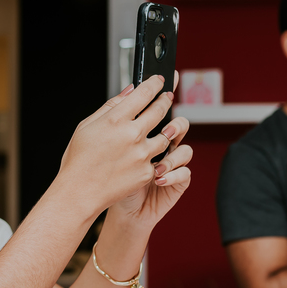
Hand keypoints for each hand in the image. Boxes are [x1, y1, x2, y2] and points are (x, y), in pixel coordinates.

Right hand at [56, 73, 189, 218]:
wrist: (80, 193)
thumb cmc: (79, 159)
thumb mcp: (86, 126)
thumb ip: (111, 106)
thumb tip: (131, 91)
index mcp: (115, 119)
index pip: (144, 92)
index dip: (155, 83)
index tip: (159, 80)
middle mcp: (132, 134)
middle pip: (160, 109)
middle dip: (165, 100)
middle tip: (168, 96)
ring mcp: (142, 154)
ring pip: (166, 134)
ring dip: (167, 127)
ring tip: (165, 125)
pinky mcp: (147, 172)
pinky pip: (159, 158)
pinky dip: (156, 154)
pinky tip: (152, 151)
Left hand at [109, 73, 191, 228]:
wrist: (101, 202)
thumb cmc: (104, 171)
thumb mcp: (105, 138)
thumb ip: (116, 113)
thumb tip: (130, 89)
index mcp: (146, 132)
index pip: (160, 109)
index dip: (166, 95)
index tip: (167, 85)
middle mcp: (162, 145)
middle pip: (179, 126)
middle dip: (175, 126)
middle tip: (166, 130)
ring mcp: (170, 163)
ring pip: (185, 150)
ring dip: (173, 155)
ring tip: (158, 163)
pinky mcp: (175, 182)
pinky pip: (185, 173)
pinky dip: (173, 174)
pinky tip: (158, 177)